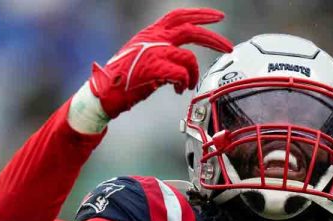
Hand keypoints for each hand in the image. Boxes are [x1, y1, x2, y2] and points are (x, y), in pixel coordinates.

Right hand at [90, 8, 232, 118]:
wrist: (104, 92)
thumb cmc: (124, 80)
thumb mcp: (145, 59)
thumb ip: (164, 55)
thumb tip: (182, 64)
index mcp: (151, 34)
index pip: (179, 16)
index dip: (200, 15)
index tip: (218, 17)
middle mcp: (153, 39)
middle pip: (190, 30)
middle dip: (212, 38)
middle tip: (228, 46)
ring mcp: (153, 53)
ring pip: (188, 58)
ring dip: (193, 74)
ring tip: (187, 84)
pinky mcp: (153, 69)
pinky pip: (180, 74)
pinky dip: (183, 82)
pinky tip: (178, 89)